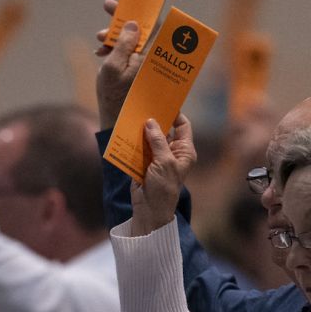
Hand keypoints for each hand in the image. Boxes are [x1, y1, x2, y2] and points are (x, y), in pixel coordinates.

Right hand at [94, 0, 147, 128]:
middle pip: (141, 32)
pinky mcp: (141, 75)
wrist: (118, 125)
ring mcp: (147, 68)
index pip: (150, 25)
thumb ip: (123, 44)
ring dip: (115, 39)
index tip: (114, 6)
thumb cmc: (114, 98)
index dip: (134, 11)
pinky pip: (131, 55)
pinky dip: (117, 52)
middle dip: (119, 25)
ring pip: (133, 44)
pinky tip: (103, 54)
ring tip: (99, 45)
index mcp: (150, 56)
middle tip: (103, 25)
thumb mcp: (113, 67)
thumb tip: (133, 24)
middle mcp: (153, 60)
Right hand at [128, 115, 194, 235]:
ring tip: (133, 114)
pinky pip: (139, 147)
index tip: (165, 102)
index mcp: (184, 151)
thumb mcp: (164, 162)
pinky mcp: (144, 162)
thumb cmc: (163, 187)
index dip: (175, 113)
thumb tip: (151, 121)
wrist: (150, 209)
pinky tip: (126, 130)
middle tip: (145, 104)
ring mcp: (157, 157)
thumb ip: (158, 141)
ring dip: (142, 129)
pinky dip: (133, 140)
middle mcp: (172, 151)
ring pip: (150, 137)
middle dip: (155, 119)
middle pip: (164, 129)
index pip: (183, 126)